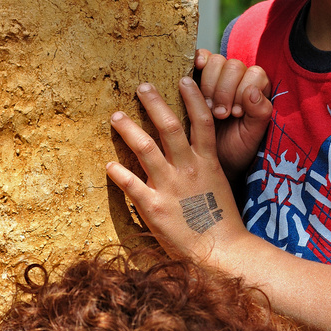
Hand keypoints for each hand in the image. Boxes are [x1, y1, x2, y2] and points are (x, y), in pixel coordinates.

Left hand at [106, 79, 248, 258]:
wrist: (222, 251)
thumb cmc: (222, 221)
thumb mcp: (219, 185)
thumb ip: (204, 167)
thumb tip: (192, 153)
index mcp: (207, 162)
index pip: (201, 121)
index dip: (192, 98)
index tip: (183, 79)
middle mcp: (188, 169)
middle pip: (170, 126)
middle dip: (154, 103)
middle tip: (141, 87)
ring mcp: (170, 186)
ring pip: (146, 148)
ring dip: (129, 129)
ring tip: (117, 116)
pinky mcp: (154, 207)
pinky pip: (131, 184)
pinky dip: (118, 172)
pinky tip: (108, 164)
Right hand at [194, 50, 272, 181]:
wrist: (213, 161)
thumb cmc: (236, 148)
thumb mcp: (252, 136)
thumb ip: (260, 113)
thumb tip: (252, 90)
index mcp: (258, 89)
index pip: (254, 74)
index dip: (243, 91)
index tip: (235, 114)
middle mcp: (240, 78)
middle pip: (233, 65)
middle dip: (224, 91)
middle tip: (219, 115)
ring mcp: (219, 75)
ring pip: (215, 61)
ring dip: (209, 85)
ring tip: (207, 108)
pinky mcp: (198, 76)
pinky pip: (199, 57)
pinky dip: (196, 62)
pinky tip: (191, 79)